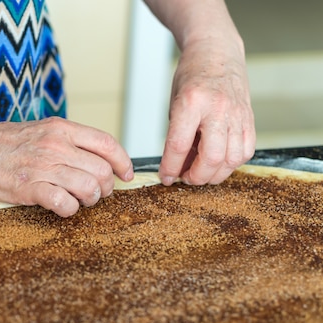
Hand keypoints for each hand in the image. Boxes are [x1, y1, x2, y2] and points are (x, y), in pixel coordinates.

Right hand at [0, 117, 133, 216]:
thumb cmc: (4, 143)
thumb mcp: (41, 129)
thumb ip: (69, 140)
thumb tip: (98, 158)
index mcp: (61, 128)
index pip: (107, 144)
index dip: (123, 162)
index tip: (126, 175)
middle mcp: (55, 145)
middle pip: (102, 170)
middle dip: (105, 187)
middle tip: (95, 193)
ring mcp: (43, 167)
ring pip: (89, 188)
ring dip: (89, 200)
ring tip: (78, 200)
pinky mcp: (30, 189)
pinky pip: (65, 204)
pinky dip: (69, 210)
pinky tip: (61, 206)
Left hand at [159, 38, 255, 185]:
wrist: (217, 52)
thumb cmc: (192, 77)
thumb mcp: (175, 104)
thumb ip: (177, 136)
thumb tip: (176, 169)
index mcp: (191, 102)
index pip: (178, 145)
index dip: (170, 168)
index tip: (165, 178)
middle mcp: (217, 108)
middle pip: (211, 158)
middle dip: (196, 177)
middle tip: (186, 178)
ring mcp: (237, 113)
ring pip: (232, 159)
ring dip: (215, 174)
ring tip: (202, 172)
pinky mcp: (249, 118)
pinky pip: (246, 151)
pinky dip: (232, 163)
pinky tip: (219, 161)